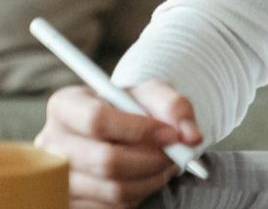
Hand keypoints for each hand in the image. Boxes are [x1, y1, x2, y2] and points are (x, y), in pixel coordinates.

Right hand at [36, 80, 201, 208]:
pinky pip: (110, 207)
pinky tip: (145, 178)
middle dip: (151, 160)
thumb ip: (175, 107)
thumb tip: (190, 136)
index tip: (171, 134)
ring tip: (165, 165)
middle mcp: (51, 142)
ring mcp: (55, 177)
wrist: (122, 130)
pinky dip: (138, 195)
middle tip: (174, 155)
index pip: (97, 120)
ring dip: (150, 180)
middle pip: (105, 160)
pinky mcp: (68, 202)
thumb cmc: (133, 107)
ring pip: (111, 189)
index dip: (140, 129)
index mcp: (66, 105)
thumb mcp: (154, 94)